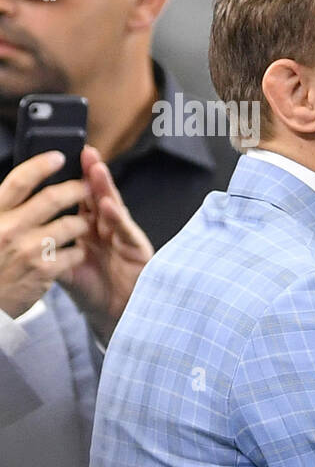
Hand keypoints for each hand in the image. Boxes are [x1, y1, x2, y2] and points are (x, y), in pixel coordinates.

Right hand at [0, 150, 90, 318]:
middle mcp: (9, 229)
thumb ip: (3, 209)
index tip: (59, 157)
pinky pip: (74, 252)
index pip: (18, 180)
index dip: (41, 165)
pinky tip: (74, 253)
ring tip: (83, 223)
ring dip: (81, 222)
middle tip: (87, 186)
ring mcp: (28, 250)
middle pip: (51, 198)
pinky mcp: (45, 271)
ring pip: (70, 224)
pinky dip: (78, 250)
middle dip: (75, 189)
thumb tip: (22, 187)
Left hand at [57, 146, 152, 340]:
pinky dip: (117, 217)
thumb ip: (51, 248)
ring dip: (106, 187)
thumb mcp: (64, 266)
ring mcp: (122, 236)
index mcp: (87, 229)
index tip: (63, 160)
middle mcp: (106, 229)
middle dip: (92, 174)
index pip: (80, 200)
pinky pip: (124, 230)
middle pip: (98, 196)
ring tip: (96, 168)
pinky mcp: (137, 248)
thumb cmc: (92, 290)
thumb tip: (26, 235)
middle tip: (85, 152)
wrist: (114, 314)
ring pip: (113, 207)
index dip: (74, 180)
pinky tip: (108, 205)